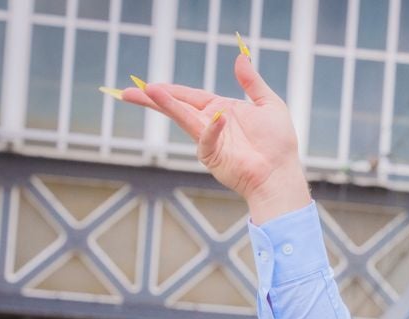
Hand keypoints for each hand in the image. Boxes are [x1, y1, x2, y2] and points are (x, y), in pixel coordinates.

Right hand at [121, 53, 311, 224]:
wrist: (280, 172)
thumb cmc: (278, 142)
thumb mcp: (268, 103)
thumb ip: (252, 82)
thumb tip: (241, 57)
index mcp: (221, 110)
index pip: (190, 96)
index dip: (170, 90)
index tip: (148, 85)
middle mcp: (211, 124)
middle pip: (177, 107)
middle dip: (153, 98)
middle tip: (127, 91)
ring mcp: (209, 141)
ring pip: (183, 118)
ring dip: (167, 105)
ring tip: (147, 92)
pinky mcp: (212, 156)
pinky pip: (207, 138)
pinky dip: (212, 128)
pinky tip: (218, 117)